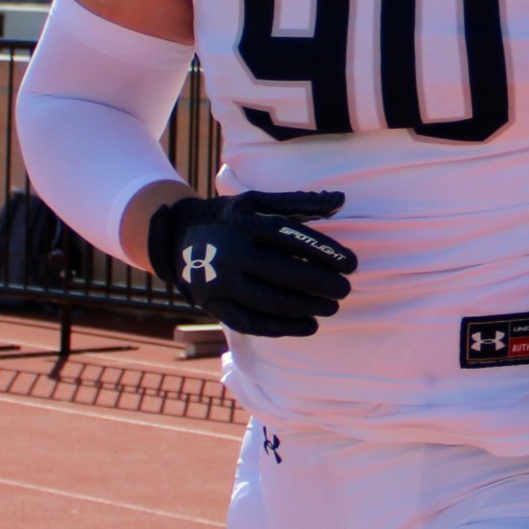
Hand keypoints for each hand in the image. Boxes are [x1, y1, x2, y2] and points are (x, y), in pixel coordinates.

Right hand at [143, 190, 353, 337]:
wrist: (177, 237)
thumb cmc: (229, 218)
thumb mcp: (256, 201)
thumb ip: (298, 202)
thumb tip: (341, 200)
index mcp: (245, 223)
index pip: (291, 238)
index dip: (325, 252)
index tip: (351, 264)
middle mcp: (231, 253)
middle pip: (284, 273)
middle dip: (321, 284)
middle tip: (345, 289)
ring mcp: (220, 282)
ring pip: (270, 301)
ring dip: (306, 307)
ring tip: (331, 308)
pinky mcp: (214, 305)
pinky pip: (252, 322)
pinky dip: (282, 327)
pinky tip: (308, 326)